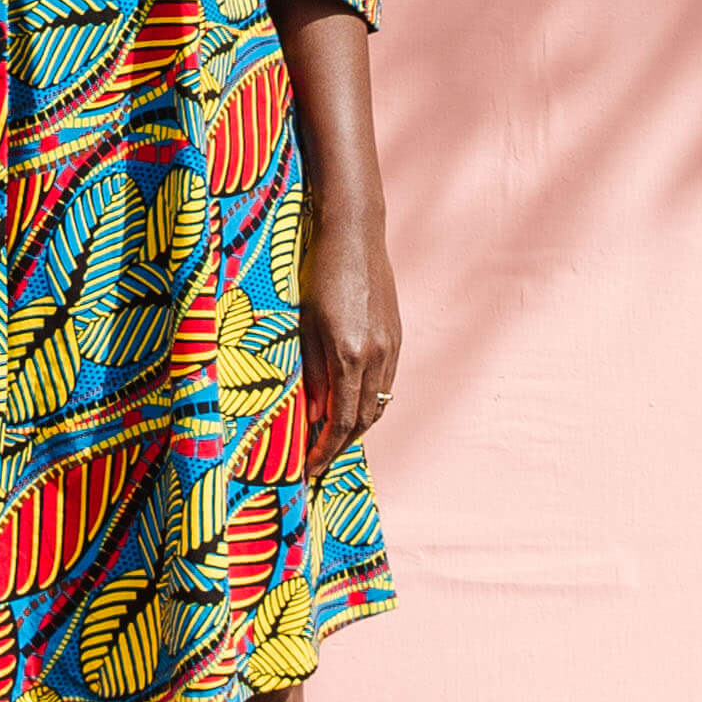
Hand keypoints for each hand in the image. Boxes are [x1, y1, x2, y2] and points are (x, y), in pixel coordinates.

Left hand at [299, 199, 401, 479]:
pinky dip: (368, 401)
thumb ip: (312, 370)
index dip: (325, 450)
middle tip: (318, 459)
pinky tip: (351, 401)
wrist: (355, 234)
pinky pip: (386, 382)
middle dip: (341, 445)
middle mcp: (377, 356)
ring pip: (379, 403)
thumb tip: (315, 411)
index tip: (308, 468)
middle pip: (364, 419)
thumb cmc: (319, 273)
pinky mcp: (397, 335)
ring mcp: (392, 346)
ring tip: (332, 437)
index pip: (340, 420)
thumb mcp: (304, 323)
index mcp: (350, 355)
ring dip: (357, 426)